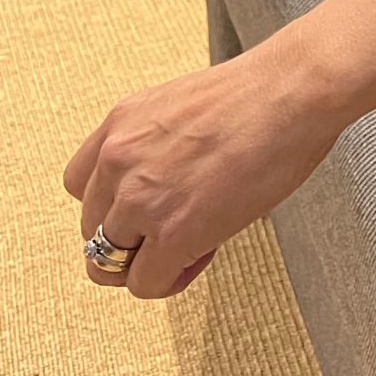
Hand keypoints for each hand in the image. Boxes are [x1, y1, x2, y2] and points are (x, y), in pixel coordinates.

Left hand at [63, 37, 351, 301]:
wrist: (294, 91)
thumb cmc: (260, 94)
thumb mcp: (181, 107)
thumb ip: (155, 144)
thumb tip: (165, 182)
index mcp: (120, 124)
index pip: (82, 186)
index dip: (116, 203)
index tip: (154, 204)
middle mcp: (118, 159)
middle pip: (93, 230)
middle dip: (134, 237)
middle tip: (181, 226)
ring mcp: (139, 198)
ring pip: (109, 264)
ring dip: (148, 262)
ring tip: (194, 244)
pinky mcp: (171, 232)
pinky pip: (146, 283)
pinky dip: (169, 280)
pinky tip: (203, 254)